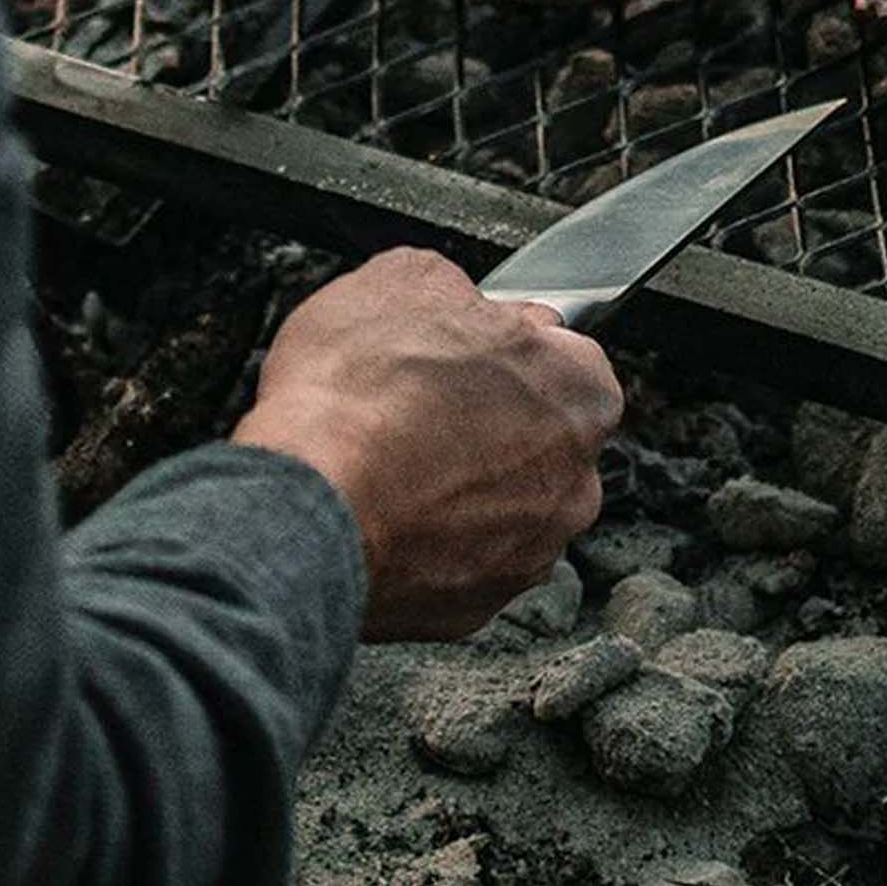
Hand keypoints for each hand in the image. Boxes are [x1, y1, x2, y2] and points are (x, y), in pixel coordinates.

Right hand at [233, 248, 622, 641]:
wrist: (307, 507)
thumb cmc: (358, 391)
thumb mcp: (401, 279)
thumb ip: (456, 288)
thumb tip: (456, 302)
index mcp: (579, 387)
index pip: (561, 351)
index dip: (499, 344)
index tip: (457, 350)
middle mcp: (578, 478)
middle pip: (538, 434)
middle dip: (486, 420)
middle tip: (415, 406)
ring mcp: (532, 551)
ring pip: (502, 502)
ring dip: (458, 484)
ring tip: (389, 463)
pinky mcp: (480, 606)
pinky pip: (461, 560)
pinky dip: (428, 540)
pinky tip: (381, 512)